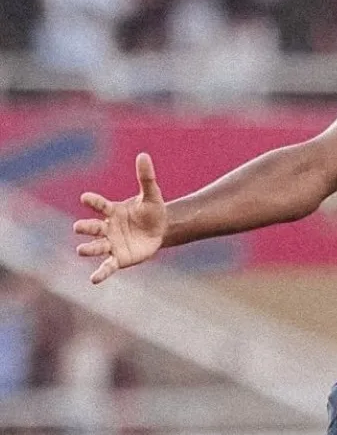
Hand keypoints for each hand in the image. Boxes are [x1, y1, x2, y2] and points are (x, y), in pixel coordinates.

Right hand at [73, 153, 166, 283]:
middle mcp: (108, 227)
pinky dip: (101, 273)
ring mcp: (111, 243)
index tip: (85, 197)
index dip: (93, 201)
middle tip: (78, 227)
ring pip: (97, 246)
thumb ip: (146, 177)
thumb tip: (143, 155)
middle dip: (86, 228)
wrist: (161, 229)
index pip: (100, 205)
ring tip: (81, 250)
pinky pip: (107, 266)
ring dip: (89, 248)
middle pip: (93, 227)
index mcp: (113, 211)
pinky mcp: (118, 258)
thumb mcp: (152, 194)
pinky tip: (93, 280)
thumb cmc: (152, 211)